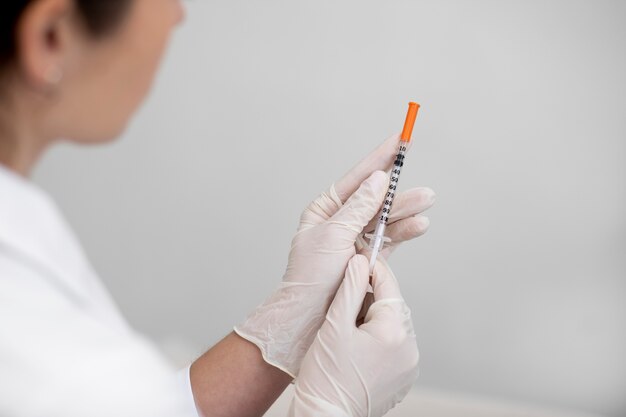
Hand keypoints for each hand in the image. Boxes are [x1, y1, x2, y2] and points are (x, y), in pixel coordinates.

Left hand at [234, 134, 433, 376]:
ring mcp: (356, 241)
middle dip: (399, 191)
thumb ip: (359, 208)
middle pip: (376, 199)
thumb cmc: (310, 277)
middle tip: (422, 184)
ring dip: (405, 211)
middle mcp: (341, 222)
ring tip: (426, 202)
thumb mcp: (333, 236)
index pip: (357, 178)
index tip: (398, 139)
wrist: (307, 318)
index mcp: (325, 209)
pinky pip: (390, 241)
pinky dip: (403, 232)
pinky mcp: (368, 259)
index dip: (379, 158)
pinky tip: (418, 225)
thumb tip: (378, 179)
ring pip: (386, 219)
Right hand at [289, 255, 418, 416]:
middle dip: (370, 297)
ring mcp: (409, 364)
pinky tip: (357, 344)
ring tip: (347, 327)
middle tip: (345, 299)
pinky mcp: (404, 376)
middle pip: (392, 305)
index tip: (361, 256)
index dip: (373, 267)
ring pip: (393, 324)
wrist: (325, 416)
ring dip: (374, 318)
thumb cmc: (325, 377)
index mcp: (393, 331)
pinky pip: (395, 345)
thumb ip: (350, 288)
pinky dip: (379, 337)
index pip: (388, 285)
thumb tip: (360, 262)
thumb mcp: (334, 325)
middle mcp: (409, 348)